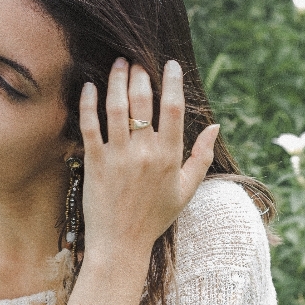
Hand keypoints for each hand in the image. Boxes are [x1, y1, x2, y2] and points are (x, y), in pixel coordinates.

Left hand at [78, 58, 218, 260]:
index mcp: (170, 157)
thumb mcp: (186, 190)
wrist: (121, 244)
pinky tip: (89, 87)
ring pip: (116, 108)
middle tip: (136, 60)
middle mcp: (145, 153)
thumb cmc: (155, 218)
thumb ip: (202, 156)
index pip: (174, 109)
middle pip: (143, 102)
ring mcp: (118, 157)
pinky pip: (89, 126)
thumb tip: (216, 126)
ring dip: (116, 81)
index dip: (172, 82)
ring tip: (117, 64)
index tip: (170, 64)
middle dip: (140, 75)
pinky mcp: (94, 163)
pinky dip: (88, 104)